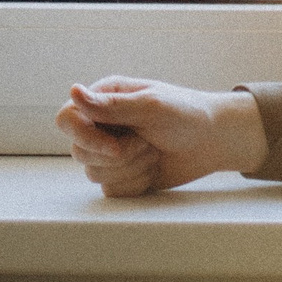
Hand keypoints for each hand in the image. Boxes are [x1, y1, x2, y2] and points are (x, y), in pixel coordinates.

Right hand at [54, 76, 270, 198]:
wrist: (214, 141)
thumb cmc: (186, 114)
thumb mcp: (151, 106)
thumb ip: (111, 106)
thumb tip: (73, 91)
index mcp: (104, 99)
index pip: (67, 119)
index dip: (84, 137)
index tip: (115, 147)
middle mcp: (101, 125)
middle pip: (79, 151)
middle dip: (117, 156)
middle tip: (148, 145)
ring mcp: (110, 152)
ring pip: (94, 174)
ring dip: (130, 169)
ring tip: (153, 153)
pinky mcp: (122, 175)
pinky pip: (112, 190)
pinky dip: (135, 184)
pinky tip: (153, 170)